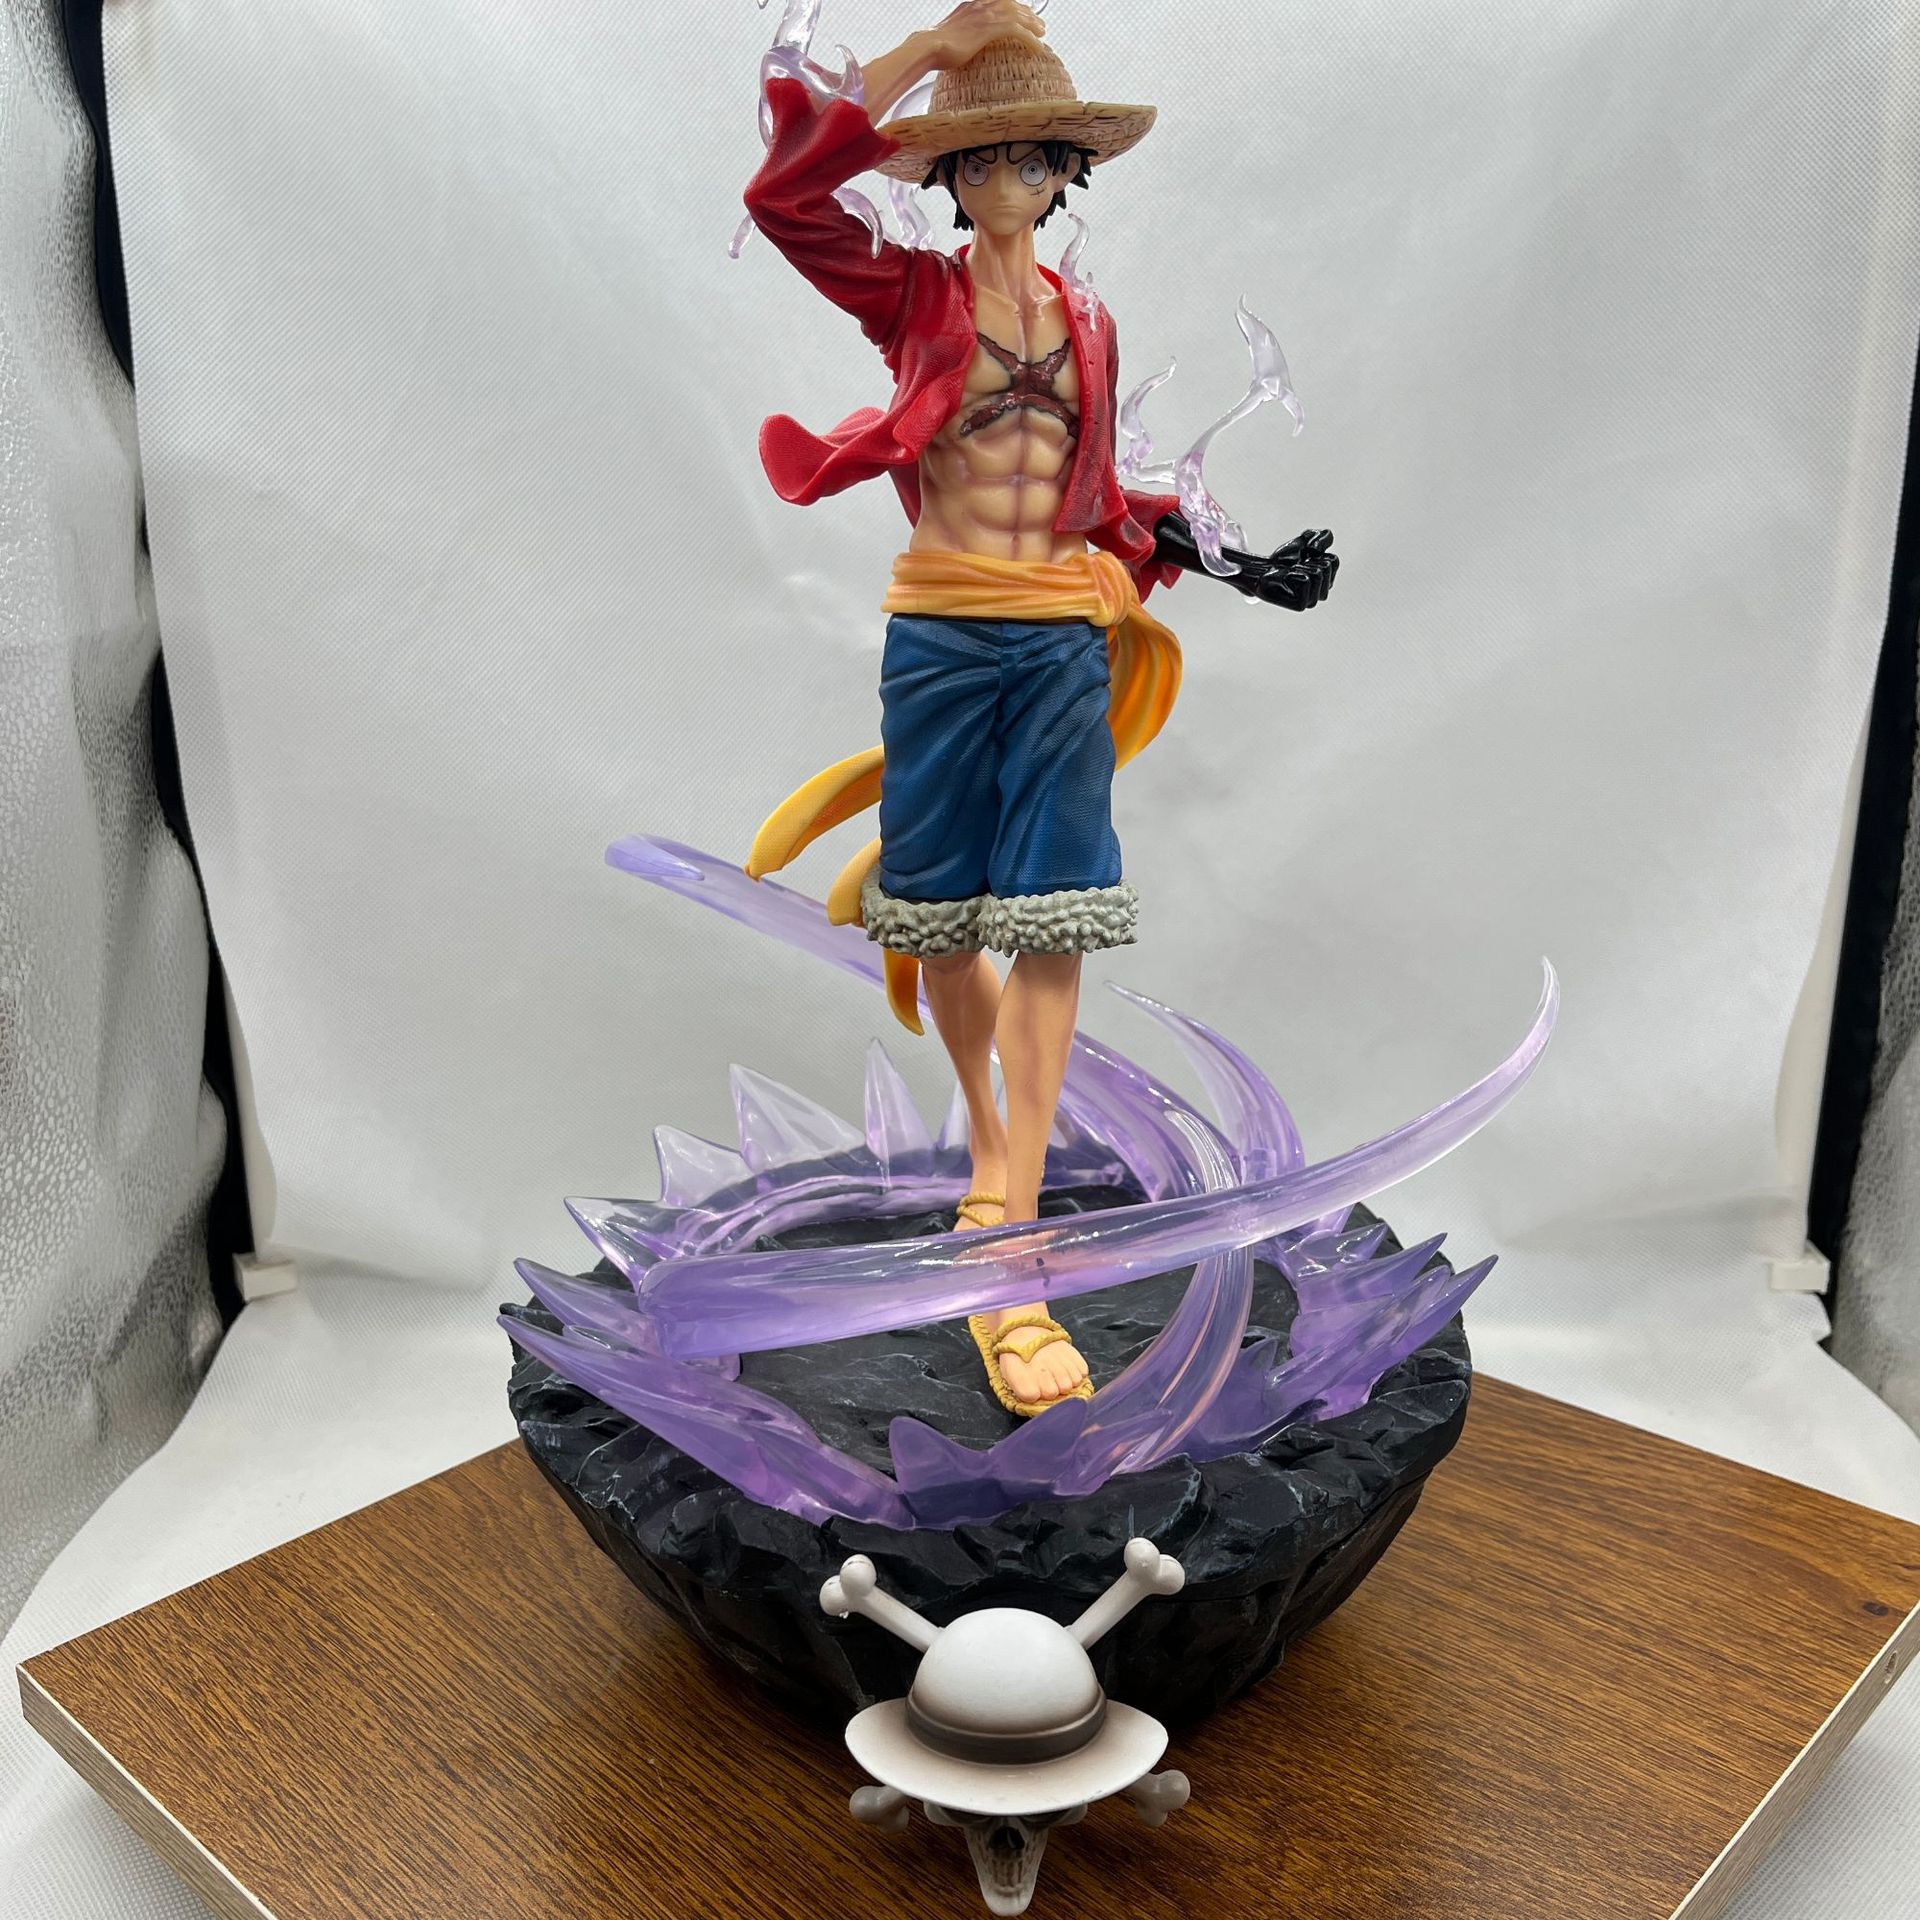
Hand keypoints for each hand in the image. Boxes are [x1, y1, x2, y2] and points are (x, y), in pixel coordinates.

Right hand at [925, 0, 1046, 70]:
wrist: (928, 46)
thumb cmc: (934, 48)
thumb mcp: (948, 37)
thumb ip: (959, 37)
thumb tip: (957, 48)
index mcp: (971, 5)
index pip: (998, 0)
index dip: (1013, 6)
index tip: (1022, 14)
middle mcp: (980, 5)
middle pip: (1011, 4)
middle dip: (1027, 14)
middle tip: (1039, 25)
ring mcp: (986, 15)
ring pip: (1018, 15)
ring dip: (1032, 25)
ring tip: (1042, 34)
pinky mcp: (990, 28)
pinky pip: (1018, 31)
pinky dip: (1030, 39)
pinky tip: (1038, 48)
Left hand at [1252, 528, 1337, 610]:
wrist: (1263, 569)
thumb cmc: (1284, 559)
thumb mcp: (1307, 539)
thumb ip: (1324, 536)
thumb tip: (1316, 551)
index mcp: (1328, 580)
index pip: (1333, 561)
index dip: (1316, 553)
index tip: (1304, 559)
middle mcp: (1322, 593)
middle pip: (1326, 567)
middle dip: (1308, 561)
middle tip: (1294, 567)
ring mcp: (1311, 601)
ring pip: (1317, 573)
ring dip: (1299, 568)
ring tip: (1290, 574)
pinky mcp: (1300, 606)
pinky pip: (1305, 580)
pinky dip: (1292, 575)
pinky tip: (1285, 580)